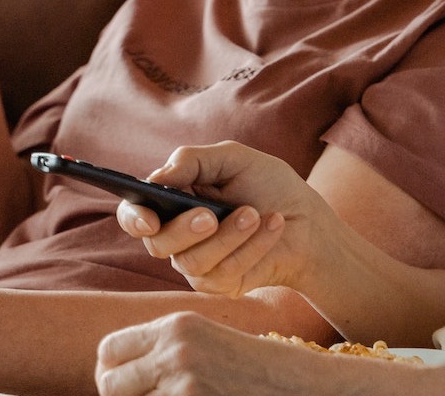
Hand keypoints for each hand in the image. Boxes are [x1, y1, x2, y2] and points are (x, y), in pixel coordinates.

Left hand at [97, 312, 388, 395]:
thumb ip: (166, 350)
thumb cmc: (256, 368)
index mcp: (176, 325)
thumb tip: (110, 372)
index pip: (108, 350)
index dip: (113, 371)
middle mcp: (174, 350)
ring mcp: (182, 383)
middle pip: (108, 383)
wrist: (303, 384)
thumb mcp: (209, 341)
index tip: (129, 384)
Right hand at [115, 142, 323, 297]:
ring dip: (228, 235)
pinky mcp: (222, 284)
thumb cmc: (269, 186)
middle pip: (158, 244)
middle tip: (211, 215)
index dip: (134, 219)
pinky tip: (274, 225)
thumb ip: (194, 160)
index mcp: (173, 203)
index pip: (135, 215)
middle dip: (184, 229)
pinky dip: (253, 246)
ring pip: (193, 261)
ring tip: (255, 214)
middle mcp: (178, 238)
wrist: (309, 220)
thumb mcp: (234, 159)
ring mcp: (198, 265)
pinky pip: (225, 272)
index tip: (149, 219)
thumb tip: (158, 176)